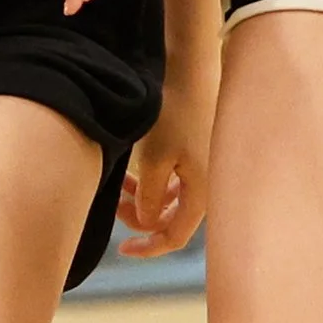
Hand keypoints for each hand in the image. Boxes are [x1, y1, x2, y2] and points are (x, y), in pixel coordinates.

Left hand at [116, 57, 216, 255]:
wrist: (190, 73)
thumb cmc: (173, 115)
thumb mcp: (154, 160)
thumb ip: (150, 199)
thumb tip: (148, 223)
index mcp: (202, 193)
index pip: (175, 237)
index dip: (148, 248)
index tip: (121, 249)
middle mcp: (208, 187)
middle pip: (172, 220)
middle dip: (141, 219)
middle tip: (115, 204)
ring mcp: (204, 170)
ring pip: (171, 201)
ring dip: (143, 199)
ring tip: (119, 184)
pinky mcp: (198, 155)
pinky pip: (175, 182)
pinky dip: (152, 184)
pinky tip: (132, 173)